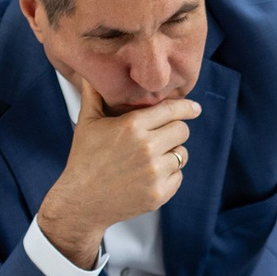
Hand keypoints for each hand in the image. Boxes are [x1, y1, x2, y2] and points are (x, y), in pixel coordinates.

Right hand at [37, 74, 198, 266]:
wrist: (81, 201)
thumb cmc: (84, 159)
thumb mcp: (87, 123)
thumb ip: (94, 95)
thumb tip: (90, 74)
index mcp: (132, 126)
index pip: (172, 110)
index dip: (187, 108)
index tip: (195, 108)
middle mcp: (147, 148)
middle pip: (182, 131)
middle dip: (175, 131)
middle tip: (162, 136)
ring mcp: (155, 173)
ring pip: (182, 154)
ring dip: (172, 153)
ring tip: (152, 157)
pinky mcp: (159, 193)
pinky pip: (178, 176)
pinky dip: (169, 175)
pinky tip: (150, 175)